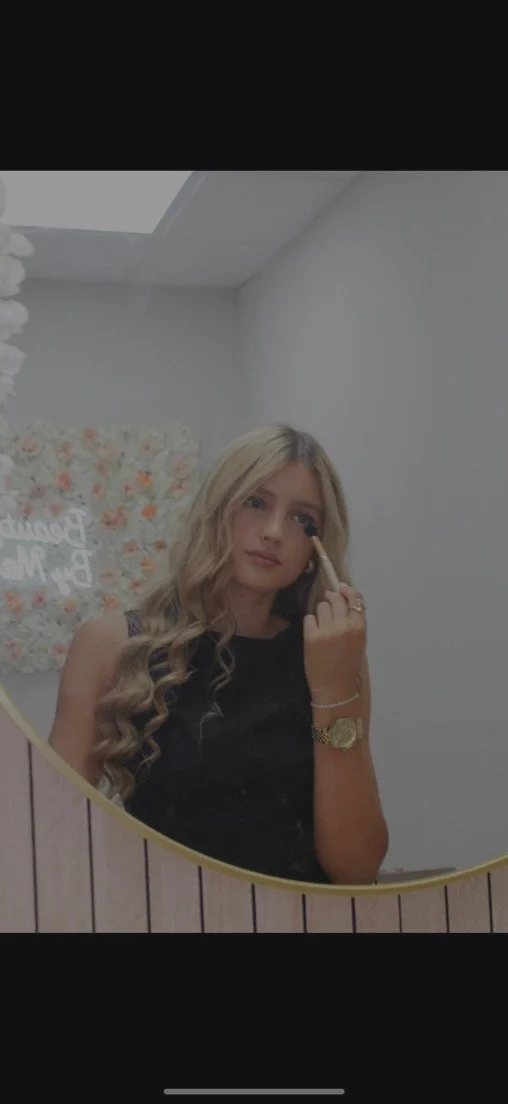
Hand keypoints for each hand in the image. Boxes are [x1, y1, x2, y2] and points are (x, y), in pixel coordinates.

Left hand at [303, 583, 366, 698]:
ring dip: (321, 612)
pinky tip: (314, 634)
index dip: (348, 591)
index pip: (355, 599)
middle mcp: (344, 625)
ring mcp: (326, 630)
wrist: (336, 689)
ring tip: (323, 625)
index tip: (342, 589)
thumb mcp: (360, 642)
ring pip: (321, 606)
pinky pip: (309, 618)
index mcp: (359, 628)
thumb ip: (354, 621)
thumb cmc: (350, 667)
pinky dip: (311, 623)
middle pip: (336, 599)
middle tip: (329, 607)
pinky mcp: (310, 636)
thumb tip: (344, 598)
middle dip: (332, 600)